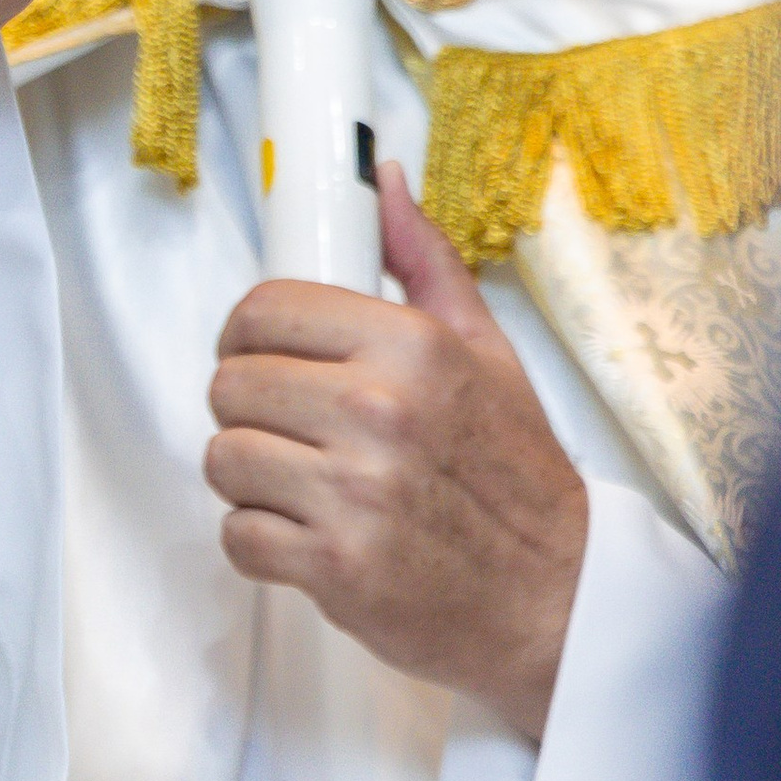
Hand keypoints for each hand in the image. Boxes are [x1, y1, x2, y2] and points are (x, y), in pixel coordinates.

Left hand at [205, 164, 589, 743]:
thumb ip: (422, 260)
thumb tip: (380, 181)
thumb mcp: (487, 349)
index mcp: (411, 346)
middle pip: (230, 383)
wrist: (555, 599)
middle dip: (252, 408)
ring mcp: (352, 493)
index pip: (265, 309)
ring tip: (305, 484)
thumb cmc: (516, 476)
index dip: (249, 334)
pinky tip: (310, 534)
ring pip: (224, 457)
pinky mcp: (333, 567)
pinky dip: (261, 540)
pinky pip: (237, 534)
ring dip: (252, 476)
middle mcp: (378, 411)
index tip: (265, 355)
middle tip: (294, 429)